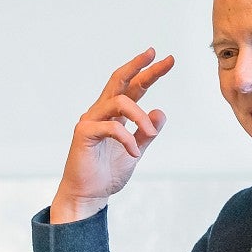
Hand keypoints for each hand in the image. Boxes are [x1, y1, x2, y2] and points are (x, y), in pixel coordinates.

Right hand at [50, 48, 173, 223]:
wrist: (88, 196)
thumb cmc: (107, 174)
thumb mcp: (135, 150)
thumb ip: (146, 133)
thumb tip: (159, 112)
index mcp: (114, 115)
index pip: (132, 87)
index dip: (148, 72)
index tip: (166, 59)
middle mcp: (100, 112)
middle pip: (120, 81)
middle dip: (139, 66)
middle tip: (157, 55)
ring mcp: (90, 120)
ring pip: (120, 102)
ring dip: (141, 117)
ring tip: (151, 135)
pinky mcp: (84, 133)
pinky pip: (113, 127)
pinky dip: (129, 139)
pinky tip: (134, 153)